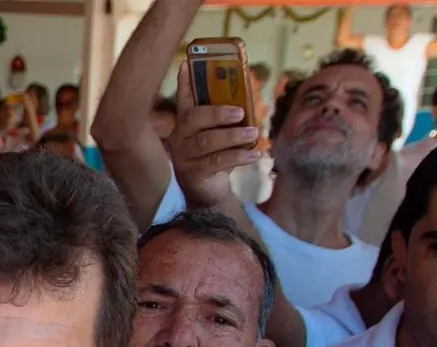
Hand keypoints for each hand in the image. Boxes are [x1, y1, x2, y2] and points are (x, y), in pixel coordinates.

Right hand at [170, 61, 261, 208]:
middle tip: (239, 112)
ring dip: (232, 136)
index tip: (186, 63)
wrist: (207, 193)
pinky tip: (255, 155)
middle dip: (216, 112)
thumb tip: (248, 93)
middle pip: (193, 119)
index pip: (184, 98)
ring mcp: (185, 156)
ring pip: (207, 141)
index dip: (185, 81)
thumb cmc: (215, 156)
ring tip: (253, 133)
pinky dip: (239, 157)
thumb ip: (228, 116)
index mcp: (187, 122)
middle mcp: (181, 137)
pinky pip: (217, 163)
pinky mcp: (194, 174)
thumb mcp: (219, 133)